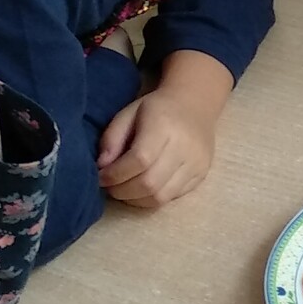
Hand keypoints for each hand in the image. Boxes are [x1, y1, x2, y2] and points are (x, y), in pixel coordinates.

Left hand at [98, 53, 230, 207]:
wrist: (195, 104)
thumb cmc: (157, 108)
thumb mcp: (128, 113)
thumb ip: (111, 138)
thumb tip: (102, 167)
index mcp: (164, 125)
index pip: (139, 160)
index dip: (116, 174)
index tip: (101, 177)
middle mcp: (184, 147)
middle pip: (149, 183)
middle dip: (122, 191)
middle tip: (109, 187)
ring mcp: (196, 164)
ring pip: (160, 196)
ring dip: (135, 199)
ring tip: (124, 190)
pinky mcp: (201, 175)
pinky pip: (171, 198)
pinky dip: (151, 199)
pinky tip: (142, 190)